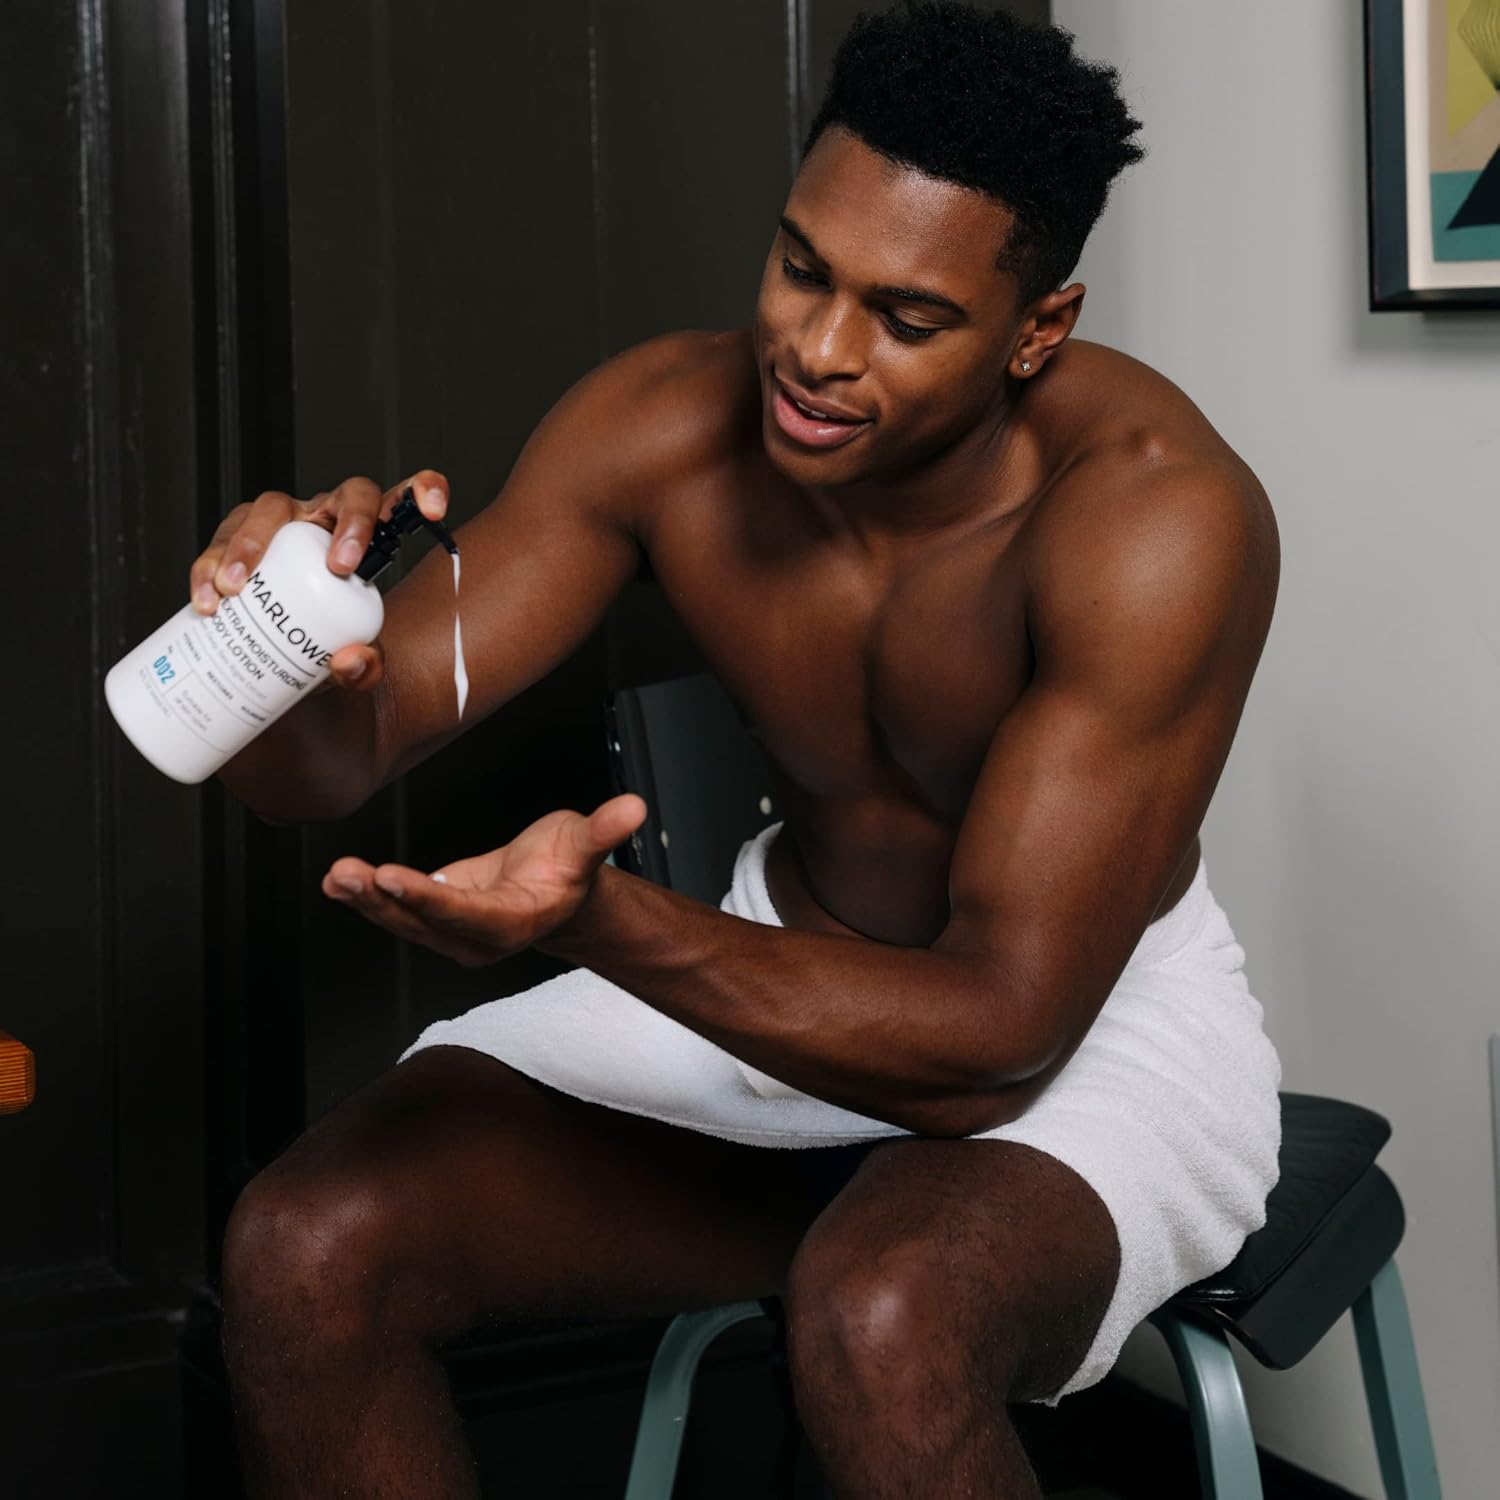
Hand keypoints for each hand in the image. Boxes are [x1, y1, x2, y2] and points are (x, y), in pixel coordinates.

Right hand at [188, 468, 451, 692]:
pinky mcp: (234, 538)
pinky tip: (208, 602)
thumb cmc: (327, 647)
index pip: (399, 501)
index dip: (422, 491)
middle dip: (348, 524)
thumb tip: (349, 661)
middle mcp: (325, 519)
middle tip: (339, 568)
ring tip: (238, 589)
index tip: (435, 509)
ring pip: (268, 508)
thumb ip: (366, 670)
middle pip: (342, 496)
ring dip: (251, 542)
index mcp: (365, 537)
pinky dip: (208, 568)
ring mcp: (279, 523)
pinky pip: (219, 539)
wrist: (280, 664)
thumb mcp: (355, 665)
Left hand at [320, 793, 648, 964]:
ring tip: (338, 875)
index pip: (465, 913)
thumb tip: (633, 807)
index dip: (427, 898)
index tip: (392, 876)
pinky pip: (394, 909)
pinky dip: (366, 895)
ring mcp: (451, 933)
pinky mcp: (432, 917)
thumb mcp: (586, 845)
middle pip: (424, 923)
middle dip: (384, 901)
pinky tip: (340, 879)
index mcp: (513, 922)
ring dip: (366, 899)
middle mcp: (476, 937)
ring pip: (401, 920)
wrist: (556, 894)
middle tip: (352, 875)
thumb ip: (604, 830)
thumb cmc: (569, 869)